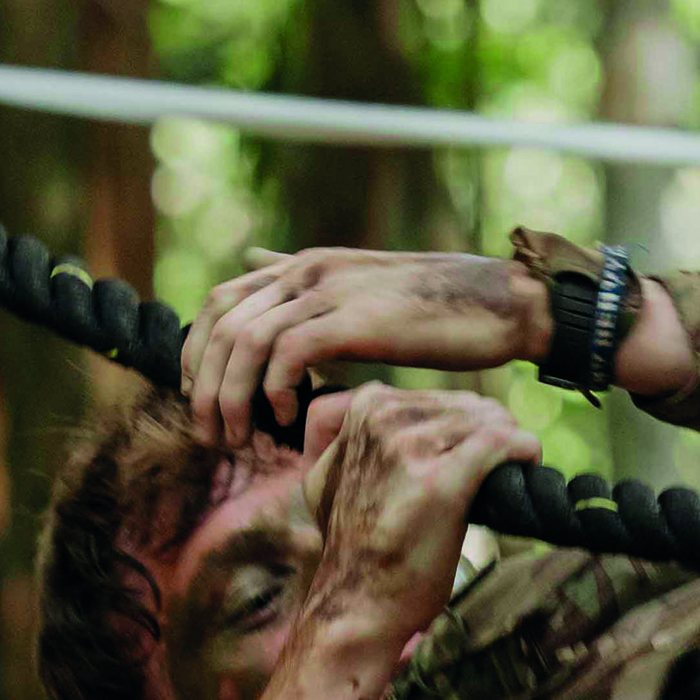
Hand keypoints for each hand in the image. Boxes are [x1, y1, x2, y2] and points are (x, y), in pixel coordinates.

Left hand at [179, 246, 533, 454]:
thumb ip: (305, 284)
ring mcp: (330, 292)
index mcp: (304, 267)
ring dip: (231, 398)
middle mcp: (308, 272)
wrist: (499, 303)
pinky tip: (288, 420)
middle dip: (204, 386)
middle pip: (221, 324)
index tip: (203, 401)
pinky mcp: (355, 320)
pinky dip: (276, 391)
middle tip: (213, 435)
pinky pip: (288, 354)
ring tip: (240, 440)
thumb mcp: (360, 290)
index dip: (199, 354)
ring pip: (245, 342)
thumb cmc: (438, 309)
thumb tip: (256, 259)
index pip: (220, 302)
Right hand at [235, 382, 535, 699]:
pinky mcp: (440, 481)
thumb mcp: (335, 478)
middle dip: (494, 433)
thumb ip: (359, 440)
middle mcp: (381, 419)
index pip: (440, 398)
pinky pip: (502, 444)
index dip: (468, 425)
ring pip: (489, 422)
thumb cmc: (358, 549)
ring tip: (513, 473)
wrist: (355, 605)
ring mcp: (408, 447)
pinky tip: (530, 463)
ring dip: (511, 444)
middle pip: (469, 406)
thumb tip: (380, 414)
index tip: (479, 456)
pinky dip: (524, 450)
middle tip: (502, 469)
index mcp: (362, 409)